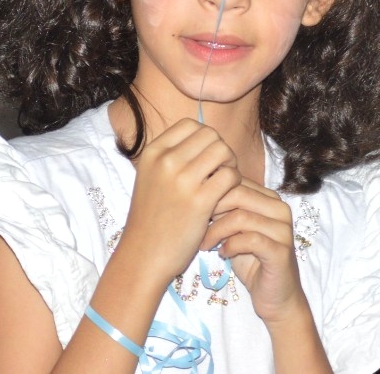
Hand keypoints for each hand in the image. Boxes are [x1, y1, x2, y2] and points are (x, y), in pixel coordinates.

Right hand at [118, 119, 241, 283]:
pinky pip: (230, 175)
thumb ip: (172, 157)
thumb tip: (206, 139)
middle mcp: (166, 161)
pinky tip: (226, 196)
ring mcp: (182, 180)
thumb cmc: (152, 218)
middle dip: (221, 150)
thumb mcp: (151, 178)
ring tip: (224, 182)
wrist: (144, 255)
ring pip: (223, 151)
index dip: (205, 138)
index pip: (190, 124)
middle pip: (210, 135)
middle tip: (220, 170)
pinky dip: (234, 182)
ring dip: (230, 164)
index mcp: (153, 153)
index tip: (206, 157)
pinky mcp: (200, 201)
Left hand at [203, 178, 304, 323]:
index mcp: (270, 199)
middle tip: (196, 225)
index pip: (237, 181)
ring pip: (241, 217)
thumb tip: (198, 192)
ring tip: (206, 244)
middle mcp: (280, 209)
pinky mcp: (281, 251)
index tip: (194, 210)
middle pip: (238, 194)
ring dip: (216, 231)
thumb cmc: (252, 262)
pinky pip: (249, 240)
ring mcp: (283, 230)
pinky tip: (222, 254)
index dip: (211, 192)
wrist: (276, 297)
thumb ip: (225, 210)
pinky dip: (230, 246)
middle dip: (211, 209)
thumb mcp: (235, 231)